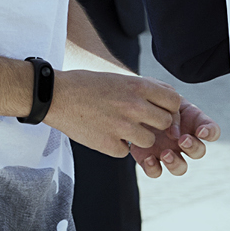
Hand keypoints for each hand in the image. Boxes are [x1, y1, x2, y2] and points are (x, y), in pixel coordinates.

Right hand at [43, 68, 182, 156]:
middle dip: (156, 125)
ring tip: (120, 129)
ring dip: (138, 139)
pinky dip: (117, 147)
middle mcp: (134, 106)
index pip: (173, 102)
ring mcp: (121, 126)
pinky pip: (125, 152)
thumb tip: (169, 97)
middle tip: (141, 123)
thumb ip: (144, 88)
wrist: (55, 96)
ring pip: (148, 141)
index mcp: (137, 86)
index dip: (169, 109)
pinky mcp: (108, 144)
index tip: (159, 111)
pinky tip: (105, 135)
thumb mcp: (118, 78)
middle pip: (165, 124)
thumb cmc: (86, 85)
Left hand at [132, 104, 219, 177]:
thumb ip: (172, 112)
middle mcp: (184, 141)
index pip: (212, 131)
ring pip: (180, 168)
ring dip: (176, 163)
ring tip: (166, 154)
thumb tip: (173, 132)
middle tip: (182, 140)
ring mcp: (169, 152)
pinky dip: (154, 169)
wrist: (134, 105)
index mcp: (193, 124)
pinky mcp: (150, 160)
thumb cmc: (155, 100)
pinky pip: (156, 172)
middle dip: (193, 148)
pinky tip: (149, 158)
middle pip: (199, 153)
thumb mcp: (165, 98)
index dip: (211, 133)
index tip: (201, 131)